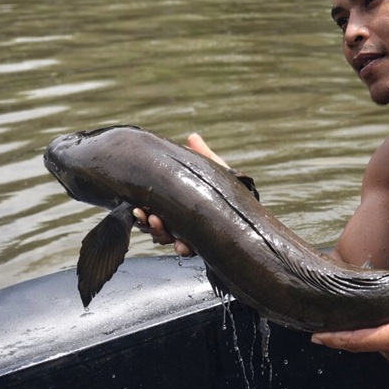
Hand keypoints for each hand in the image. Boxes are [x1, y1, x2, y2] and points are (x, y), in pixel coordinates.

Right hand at [132, 132, 228, 257]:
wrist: (250, 214)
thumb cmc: (228, 191)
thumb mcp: (215, 172)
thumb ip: (203, 155)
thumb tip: (192, 137)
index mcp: (178, 206)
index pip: (156, 211)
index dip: (144, 212)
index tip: (138, 208)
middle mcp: (181, 223)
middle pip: (157, 227)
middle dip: (148, 224)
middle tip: (147, 217)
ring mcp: (192, 236)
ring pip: (168, 239)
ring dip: (161, 234)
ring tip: (159, 225)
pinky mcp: (205, 246)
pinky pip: (190, 250)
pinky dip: (183, 248)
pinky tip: (182, 245)